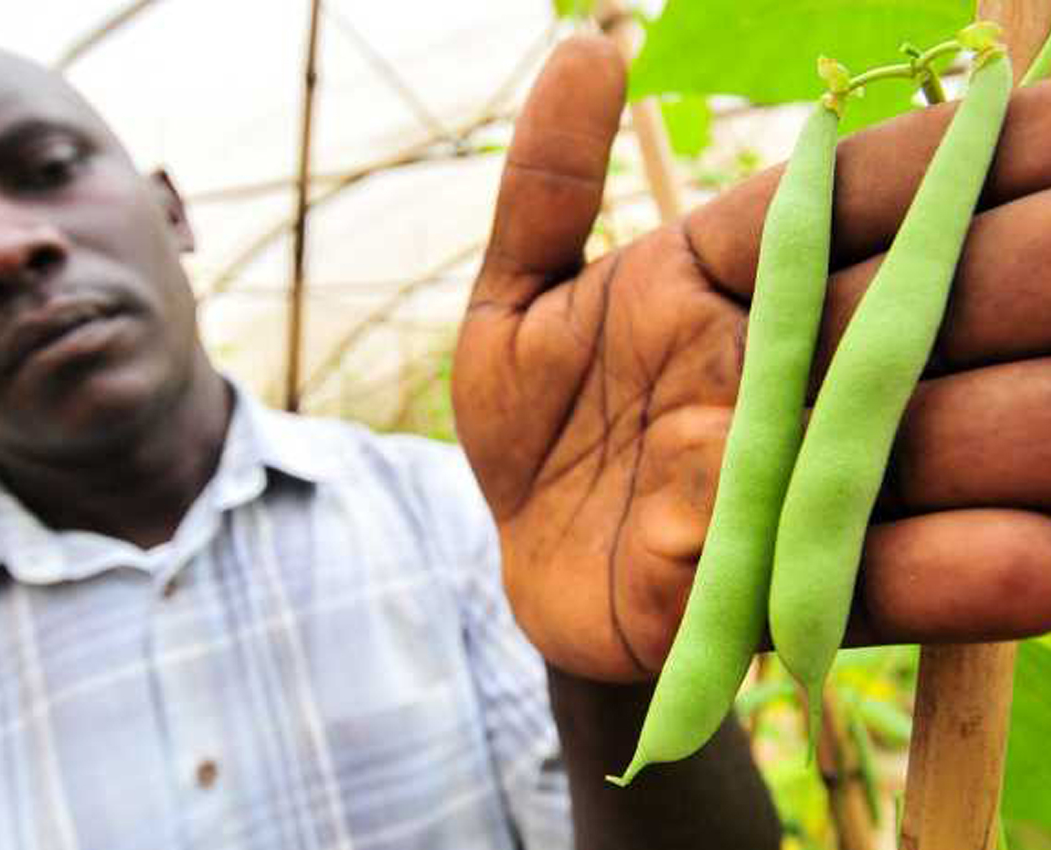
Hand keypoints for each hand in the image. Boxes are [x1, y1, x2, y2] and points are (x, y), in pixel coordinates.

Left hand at [452, 35, 1050, 682]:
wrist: (523, 561)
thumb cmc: (534, 425)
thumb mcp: (514, 306)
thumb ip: (547, 188)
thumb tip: (585, 47)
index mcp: (728, 286)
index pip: (850, 205)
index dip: (943, 159)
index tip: (1032, 111)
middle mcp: (785, 377)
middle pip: (916, 313)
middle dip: (1022, 273)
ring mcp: (793, 486)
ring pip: (934, 443)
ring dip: (1024, 423)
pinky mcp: (787, 592)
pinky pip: (888, 580)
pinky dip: (968, 572)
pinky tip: (1042, 555)